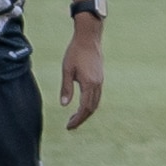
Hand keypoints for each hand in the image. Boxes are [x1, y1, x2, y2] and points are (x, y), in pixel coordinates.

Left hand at [60, 15, 102, 130]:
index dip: (78, 119)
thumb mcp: (67, 70)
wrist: (89, 39)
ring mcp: (100, 81)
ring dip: (86, 112)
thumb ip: (66, 88)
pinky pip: (97, 96)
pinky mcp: (100, 78)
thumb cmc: (75, 53)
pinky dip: (90, 104)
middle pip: (92, 108)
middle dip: (81, 118)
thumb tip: (64, 105)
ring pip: (96, 102)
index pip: (85, 108)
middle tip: (70, 125)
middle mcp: (97, 84)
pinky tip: (81, 105)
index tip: (69, 127)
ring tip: (74, 117)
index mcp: (89, 84)